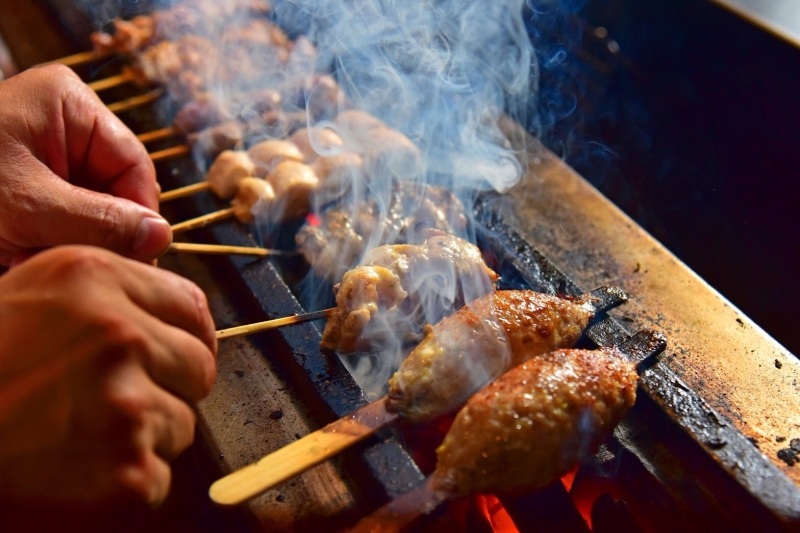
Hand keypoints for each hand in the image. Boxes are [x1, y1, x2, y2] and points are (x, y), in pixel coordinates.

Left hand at [0, 65, 169, 266]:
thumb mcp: (28, 206)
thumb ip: (101, 221)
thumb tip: (162, 237)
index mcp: (68, 105)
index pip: (134, 164)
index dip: (139, 214)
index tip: (137, 258)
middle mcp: (62, 125)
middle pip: (115, 190)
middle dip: (97, 233)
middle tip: (76, 265)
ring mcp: (46, 155)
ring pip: (92, 212)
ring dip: (72, 244)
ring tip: (36, 259)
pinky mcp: (30, 185)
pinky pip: (65, 221)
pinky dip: (50, 245)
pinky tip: (25, 255)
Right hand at [0, 246, 215, 525]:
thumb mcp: (36, 295)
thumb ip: (111, 295)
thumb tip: (186, 316)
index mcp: (93, 278)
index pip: (193, 308)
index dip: (187, 336)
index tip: (173, 354)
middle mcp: (115, 334)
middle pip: (199, 365)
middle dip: (171, 385)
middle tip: (118, 400)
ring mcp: (124, 405)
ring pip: (182, 422)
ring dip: (145, 434)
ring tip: (80, 434)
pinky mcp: (126, 471)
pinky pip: (158, 475)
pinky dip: (126, 481)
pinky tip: (75, 472)